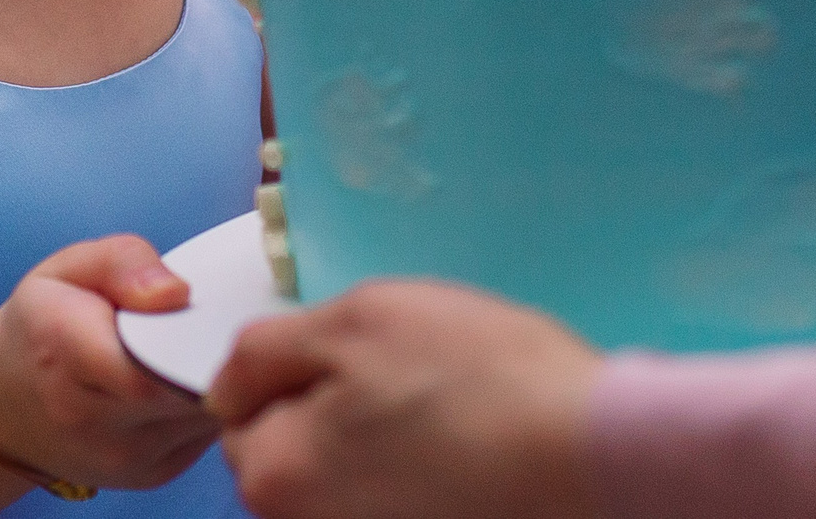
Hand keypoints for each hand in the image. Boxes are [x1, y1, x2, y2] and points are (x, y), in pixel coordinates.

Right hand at [0, 235, 218, 493]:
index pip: (150, 365)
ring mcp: (123, 459)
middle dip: (217, 356)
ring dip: (218, 382)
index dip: (195, 337)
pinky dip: (210, 407)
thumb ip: (122, 263)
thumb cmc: (40, 325)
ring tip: (206, 346)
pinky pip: (205, 437)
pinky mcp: (151, 476)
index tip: (218, 308)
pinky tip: (191, 379)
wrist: (0, 406)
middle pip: (187, 392)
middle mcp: (92, 421)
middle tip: (229, 319)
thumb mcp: (67, 269)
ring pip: (207, 418)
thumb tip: (177, 294)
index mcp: (65, 354)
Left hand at [209, 281, 600, 518]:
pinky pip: (391, 496)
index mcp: (272, 477)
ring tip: (447, 411)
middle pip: (292, 453)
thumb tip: (224, 385)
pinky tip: (466, 449)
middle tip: (410, 376)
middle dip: (333, 410)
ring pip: (347, 475)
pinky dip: (419, 473)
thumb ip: (267, 350)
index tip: (363, 355)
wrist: (591, 453)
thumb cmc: (474, 377)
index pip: (241, 412)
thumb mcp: (356, 319)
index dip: (297, 367)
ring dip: (380, 441)